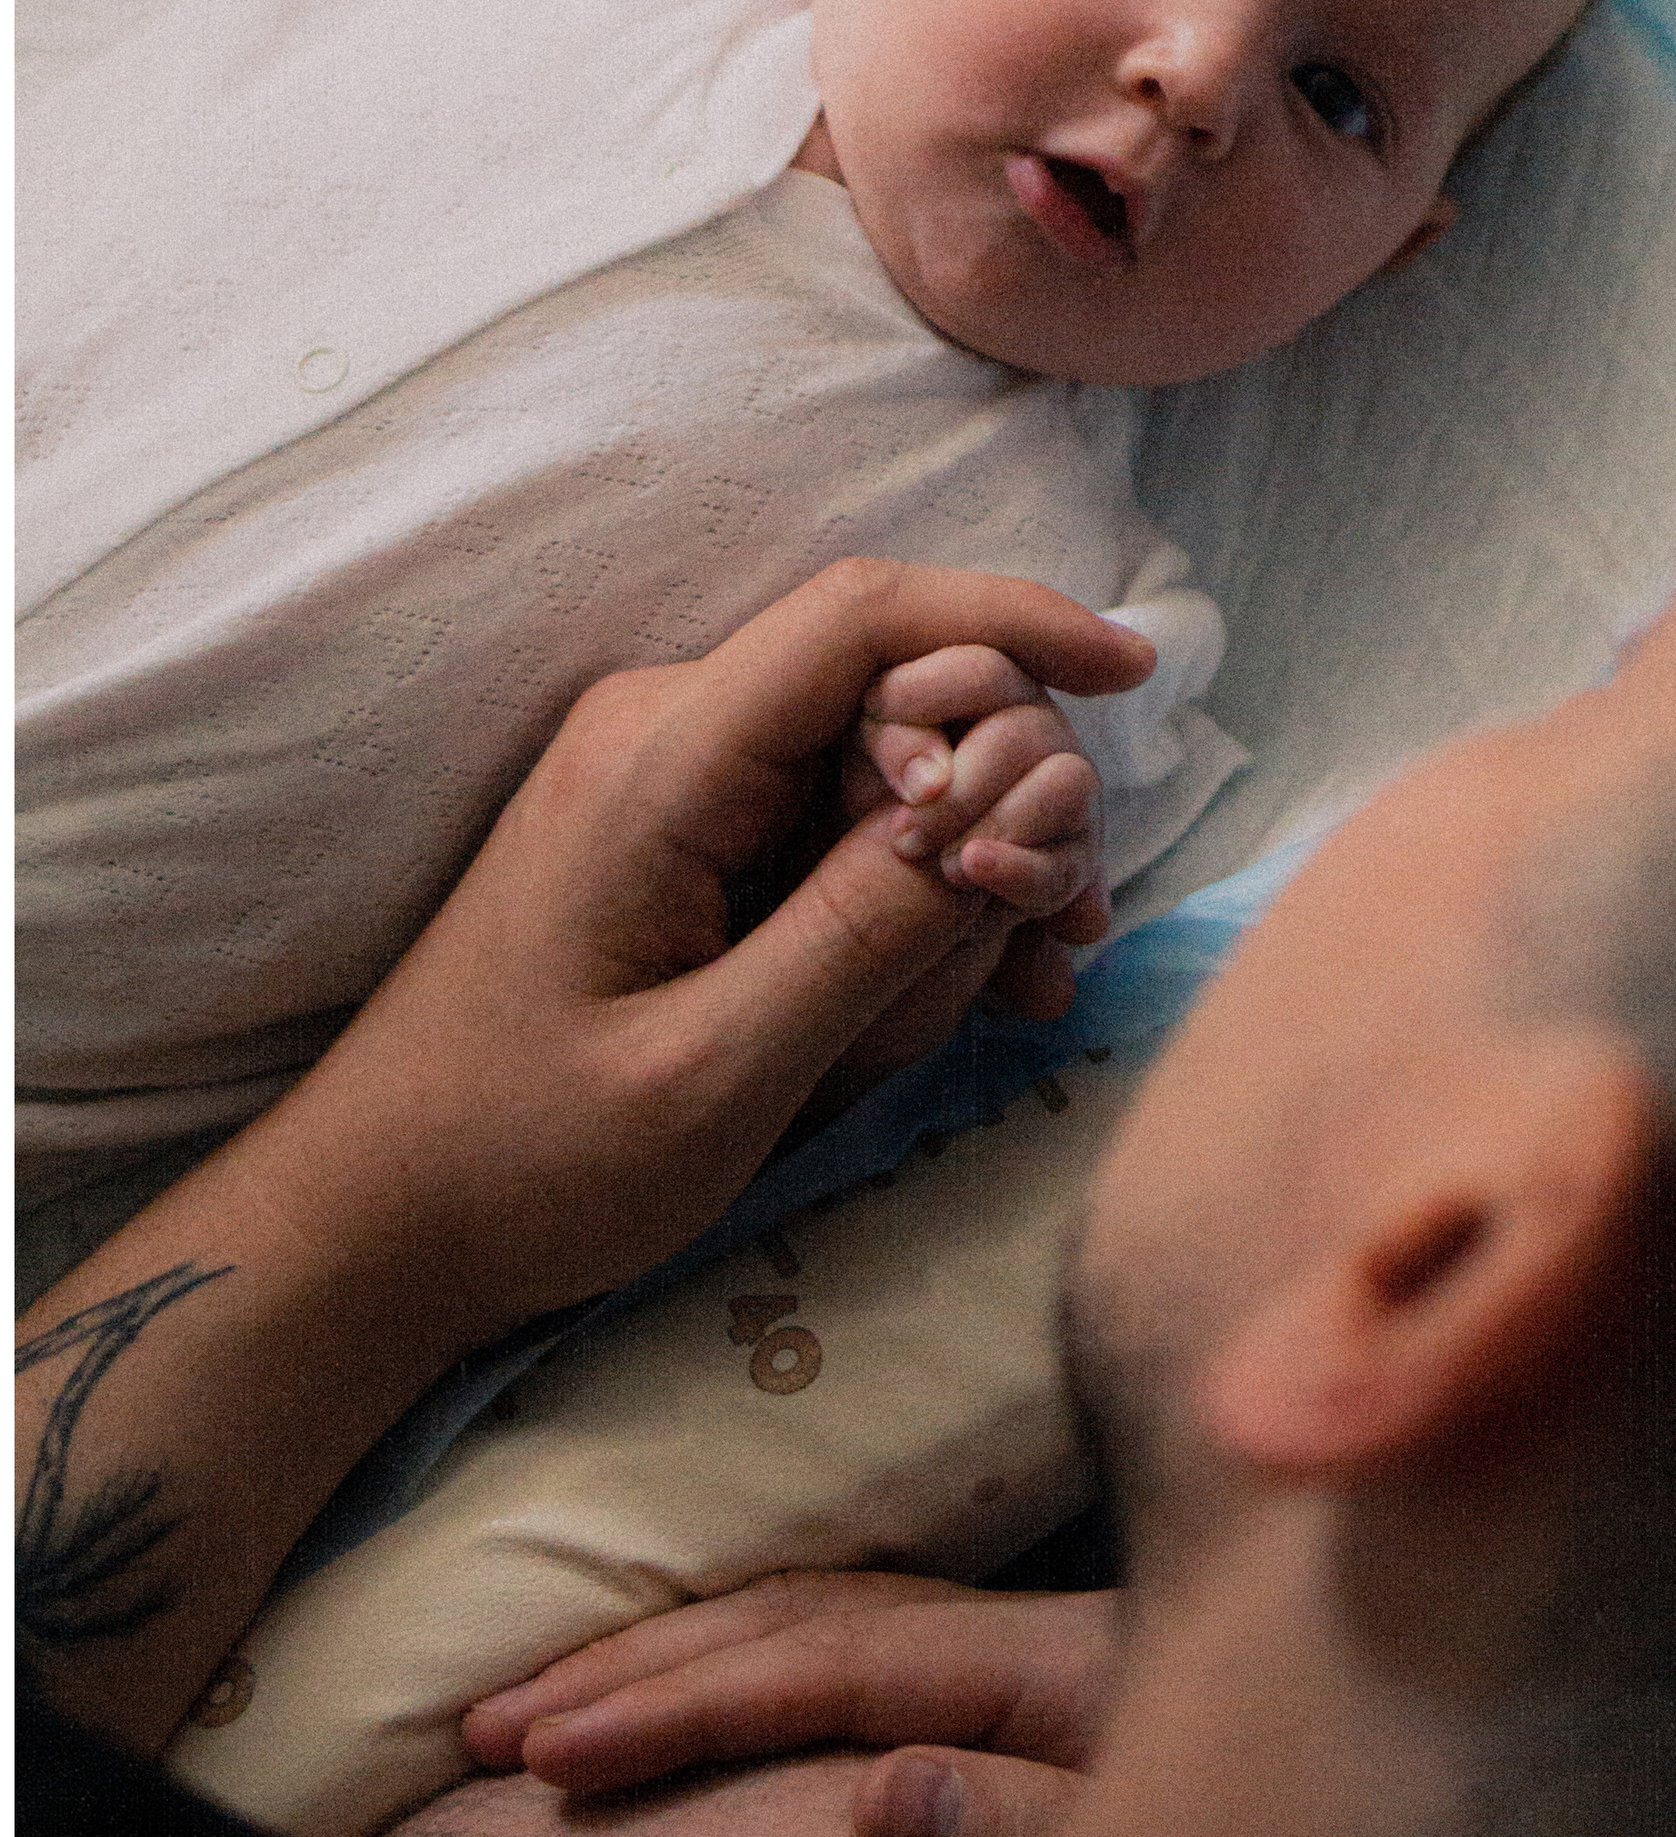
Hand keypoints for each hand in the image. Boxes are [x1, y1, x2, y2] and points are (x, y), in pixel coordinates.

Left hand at [283, 561, 1150, 1348]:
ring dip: (978, 853)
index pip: (864, 618)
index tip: (1135, 669)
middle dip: (1011, 784)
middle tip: (1062, 928)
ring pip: (887, 759)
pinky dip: (923, 890)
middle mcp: (669, 733)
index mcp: (661, 760)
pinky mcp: (688, 841)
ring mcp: (677, 783)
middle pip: (898, 686)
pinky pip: (841, 824)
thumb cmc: (525, 1159)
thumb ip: (862, 938)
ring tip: (1037, 979)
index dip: (1012, 618)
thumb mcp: (714, 1072)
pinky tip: (986, 991)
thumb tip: (996, 818)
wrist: (380, 1218)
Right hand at [464, 1569, 1111, 1836]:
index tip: (554, 1755)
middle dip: (639, 1666)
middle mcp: (1015, 1632)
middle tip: (493, 1732)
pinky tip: (692, 1687)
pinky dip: (749, 1655)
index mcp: (1046, 1660)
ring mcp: (1020, 1647)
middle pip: (799, 1621)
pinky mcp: (1028, 1678)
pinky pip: (855, 1642)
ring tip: (548, 1708)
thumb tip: (882, 1797)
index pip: (825, 1668)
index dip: (684, 1706)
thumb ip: (1019, 1829)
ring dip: (679, 1653)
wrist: (1391, 1809)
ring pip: (816, 1618)